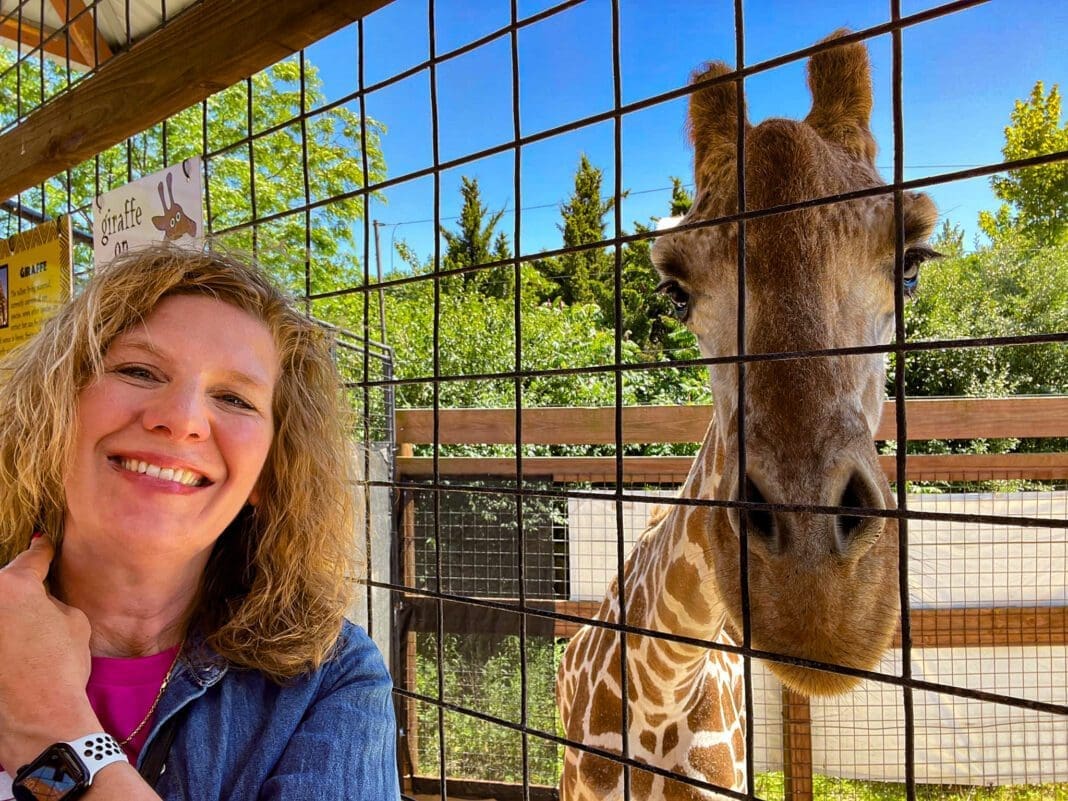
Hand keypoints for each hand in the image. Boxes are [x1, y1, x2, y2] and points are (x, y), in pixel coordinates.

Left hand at [0, 535, 100, 769]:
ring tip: (26, 635)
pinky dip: (6, 638)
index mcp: (14, 585)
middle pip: (5, 583)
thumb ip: (52, 599)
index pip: (32, 558)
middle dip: (20, 589)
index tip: (44, 544)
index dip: (43, 551)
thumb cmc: (61, 667)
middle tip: (37, 600)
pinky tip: (15, 651)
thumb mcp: (73, 621)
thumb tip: (41, 596)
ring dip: (10, 616)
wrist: (38, 716)